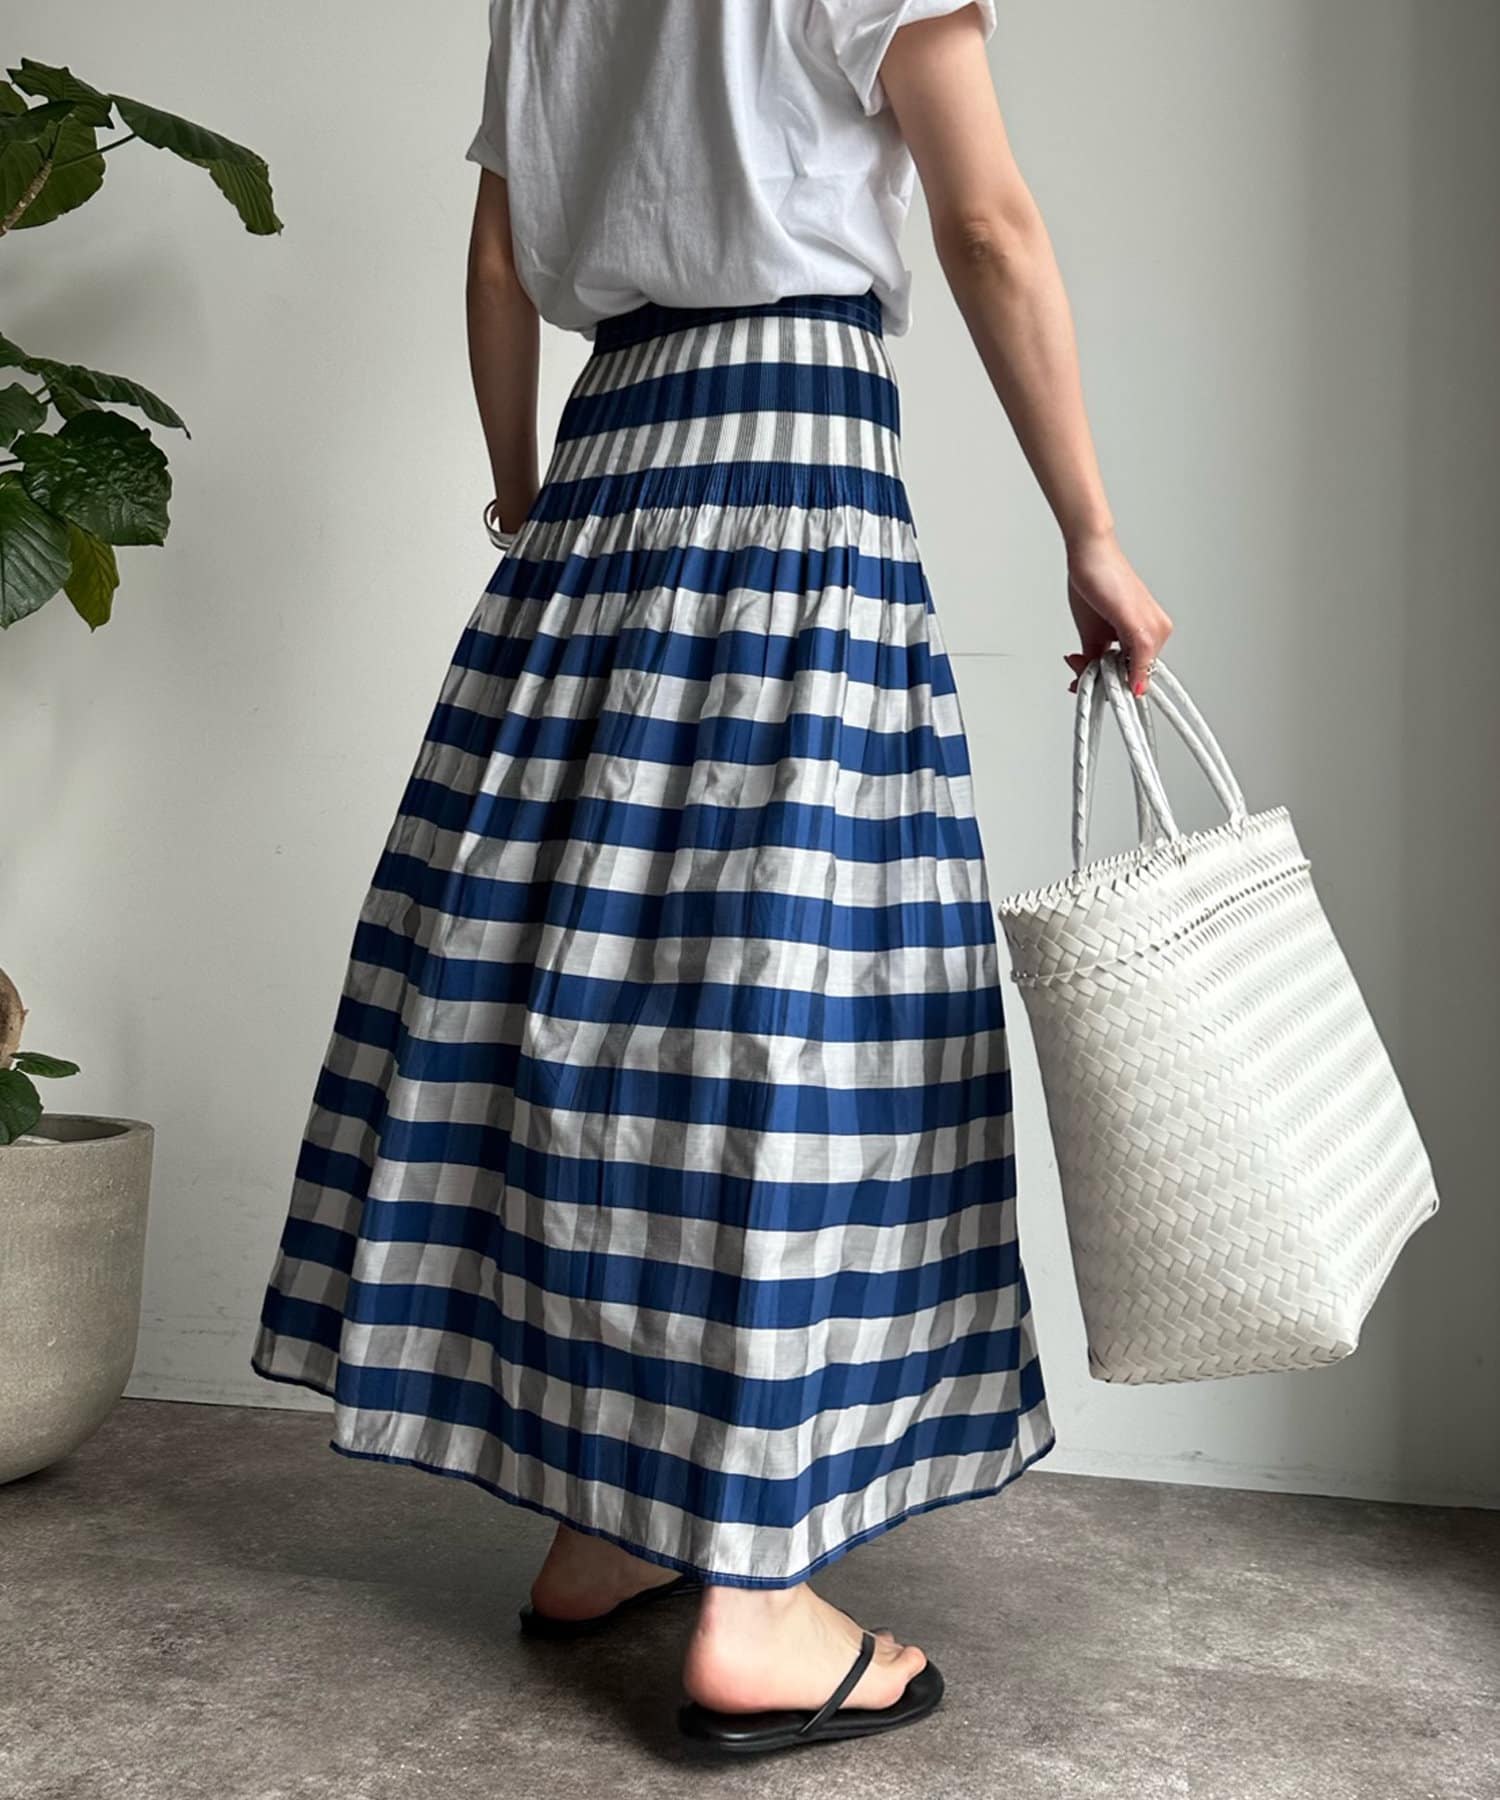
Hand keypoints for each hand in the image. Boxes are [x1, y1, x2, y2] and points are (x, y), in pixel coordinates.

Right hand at [1062, 529, 1173, 696]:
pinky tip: (1095, 675)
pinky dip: (1119, 677)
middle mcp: (1159, 631)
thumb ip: (1095, 661)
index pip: (1135, 673)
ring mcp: (1154, 630)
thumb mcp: (1093, 633)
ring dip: (1102, 676)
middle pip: (1132, 676)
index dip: (1112, 684)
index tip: (1090, 684)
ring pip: (1132, 673)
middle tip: (1078, 673)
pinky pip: (1137, 665)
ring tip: (1080, 662)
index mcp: (1151, 632)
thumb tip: (1088, 681)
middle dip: (1101, 680)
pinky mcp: (1143, 628)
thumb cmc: (1095, 582)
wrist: (1091, 552)